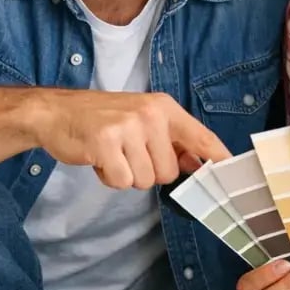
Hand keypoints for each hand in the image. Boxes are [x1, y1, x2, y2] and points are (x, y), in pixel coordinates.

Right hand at [33, 90, 230, 188]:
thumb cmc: (102, 119)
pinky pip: (122, 182)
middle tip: (127, 153)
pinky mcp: (105, 143)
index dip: (217, 156)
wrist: (57, 111)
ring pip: (145, 180)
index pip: (200, 135)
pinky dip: (110, 178)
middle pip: (168, 171)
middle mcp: (150, 114)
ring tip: (112, 153)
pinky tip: (100, 158)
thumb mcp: (142, 119)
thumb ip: (171, 141)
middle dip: (147, 171)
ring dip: (127, 175)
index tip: (231, 170)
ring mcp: (127, 127)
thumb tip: (198, 164)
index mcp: (163, 107)